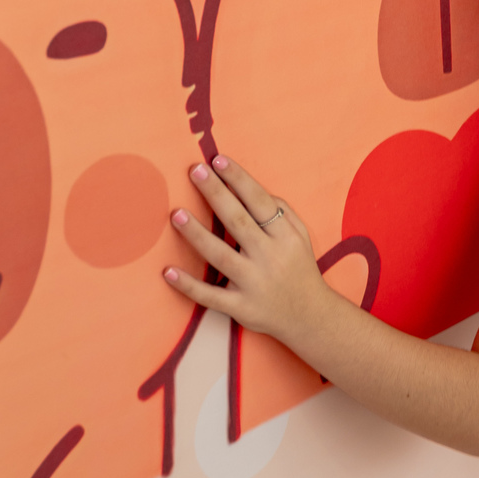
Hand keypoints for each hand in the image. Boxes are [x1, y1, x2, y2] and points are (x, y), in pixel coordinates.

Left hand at [162, 155, 327, 348]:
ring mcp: (253, 284)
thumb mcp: (300, 236)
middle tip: (195, 171)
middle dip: (216, 194)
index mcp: (285, 237)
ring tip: (176, 214)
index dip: (239, 180)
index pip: (259, 202)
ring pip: (220, 256)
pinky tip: (168, 272)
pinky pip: (210, 296)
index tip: (218, 160)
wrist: (310, 317)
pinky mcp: (240, 308)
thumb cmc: (300, 268)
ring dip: (197, 234)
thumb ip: (281, 211)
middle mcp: (269, 258)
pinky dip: (189, 286)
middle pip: (238, 222)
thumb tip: (250, 189)